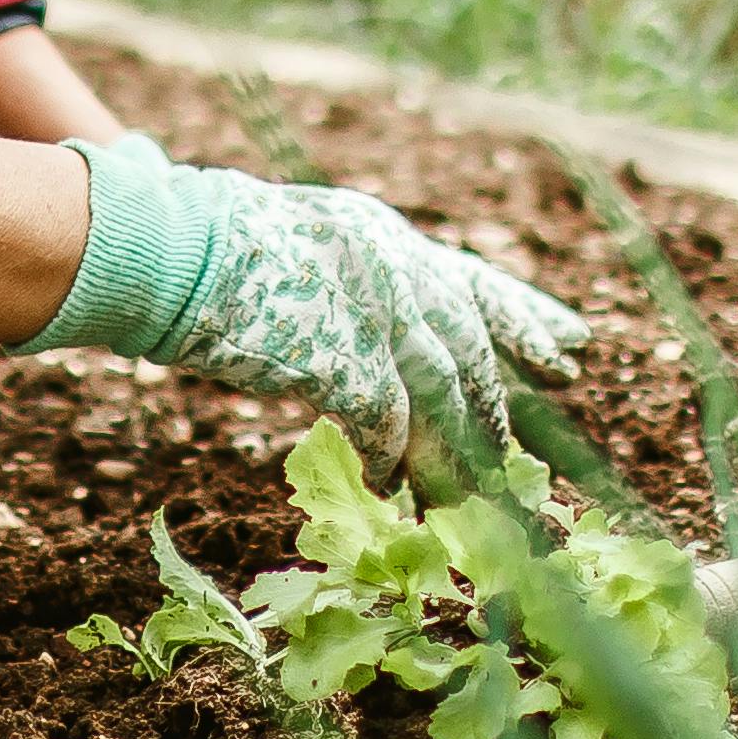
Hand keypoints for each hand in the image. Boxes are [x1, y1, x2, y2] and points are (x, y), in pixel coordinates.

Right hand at [29, 136, 587, 484]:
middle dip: (500, 410)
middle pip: (469, 349)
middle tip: (525, 457)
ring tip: (476, 500)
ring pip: (441, 394)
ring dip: (457, 453)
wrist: (165, 246)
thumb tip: (385, 339)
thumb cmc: (209, 249)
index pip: (475, 284)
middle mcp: (393, 266)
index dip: (526, 323)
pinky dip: (390, 461)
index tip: (572, 352)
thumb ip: (355, 284)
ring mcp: (370, 307)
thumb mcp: (305, 247)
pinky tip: (391, 490)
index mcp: (384, 238)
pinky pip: (384, 422)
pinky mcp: (341, 351)